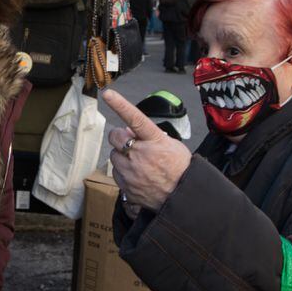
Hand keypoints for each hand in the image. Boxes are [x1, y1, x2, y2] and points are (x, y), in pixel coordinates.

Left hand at [103, 89, 192, 211]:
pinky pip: (116, 173)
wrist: (183, 196)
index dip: (120, 105)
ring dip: (122, 156)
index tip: (108, 93)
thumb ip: (149, 135)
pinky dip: (123, 172)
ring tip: (139, 163)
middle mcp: (141, 154)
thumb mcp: (170, 144)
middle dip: (120, 137)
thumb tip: (128, 130)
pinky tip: (138, 176)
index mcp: (155, 140)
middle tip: (131, 142)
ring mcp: (132, 172)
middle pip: (115, 136)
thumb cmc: (179, 168)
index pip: (135, 118)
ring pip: (114, 155)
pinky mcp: (126, 186)